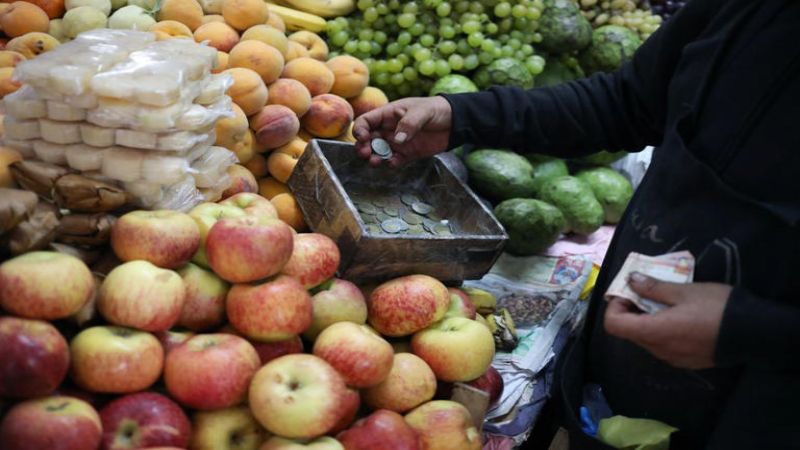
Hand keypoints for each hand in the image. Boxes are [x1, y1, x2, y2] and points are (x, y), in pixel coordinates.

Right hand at [352, 96, 452, 167]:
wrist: (455, 122)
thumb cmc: (436, 109)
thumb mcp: (423, 111)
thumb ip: (409, 124)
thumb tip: (397, 139)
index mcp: (388, 114)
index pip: (366, 121)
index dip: (360, 129)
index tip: (363, 137)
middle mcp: (389, 129)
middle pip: (368, 139)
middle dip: (363, 147)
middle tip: (365, 153)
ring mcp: (398, 143)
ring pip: (379, 152)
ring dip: (373, 157)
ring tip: (374, 161)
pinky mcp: (407, 154)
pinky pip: (394, 161)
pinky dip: (390, 164)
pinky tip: (392, 163)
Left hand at [603, 272, 731, 369]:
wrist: (755, 332)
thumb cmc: (716, 307)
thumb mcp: (684, 291)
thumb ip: (653, 288)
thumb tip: (630, 280)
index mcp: (654, 332)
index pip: (614, 325)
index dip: (614, 306)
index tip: (628, 292)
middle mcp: (659, 350)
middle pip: (629, 332)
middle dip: (631, 310)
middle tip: (646, 291)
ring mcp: (673, 358)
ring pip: (646, 339)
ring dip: (647, 320)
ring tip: (665, 302)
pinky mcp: (686, 361)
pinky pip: (663, 345)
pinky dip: (662, 330)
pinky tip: (680, 317)